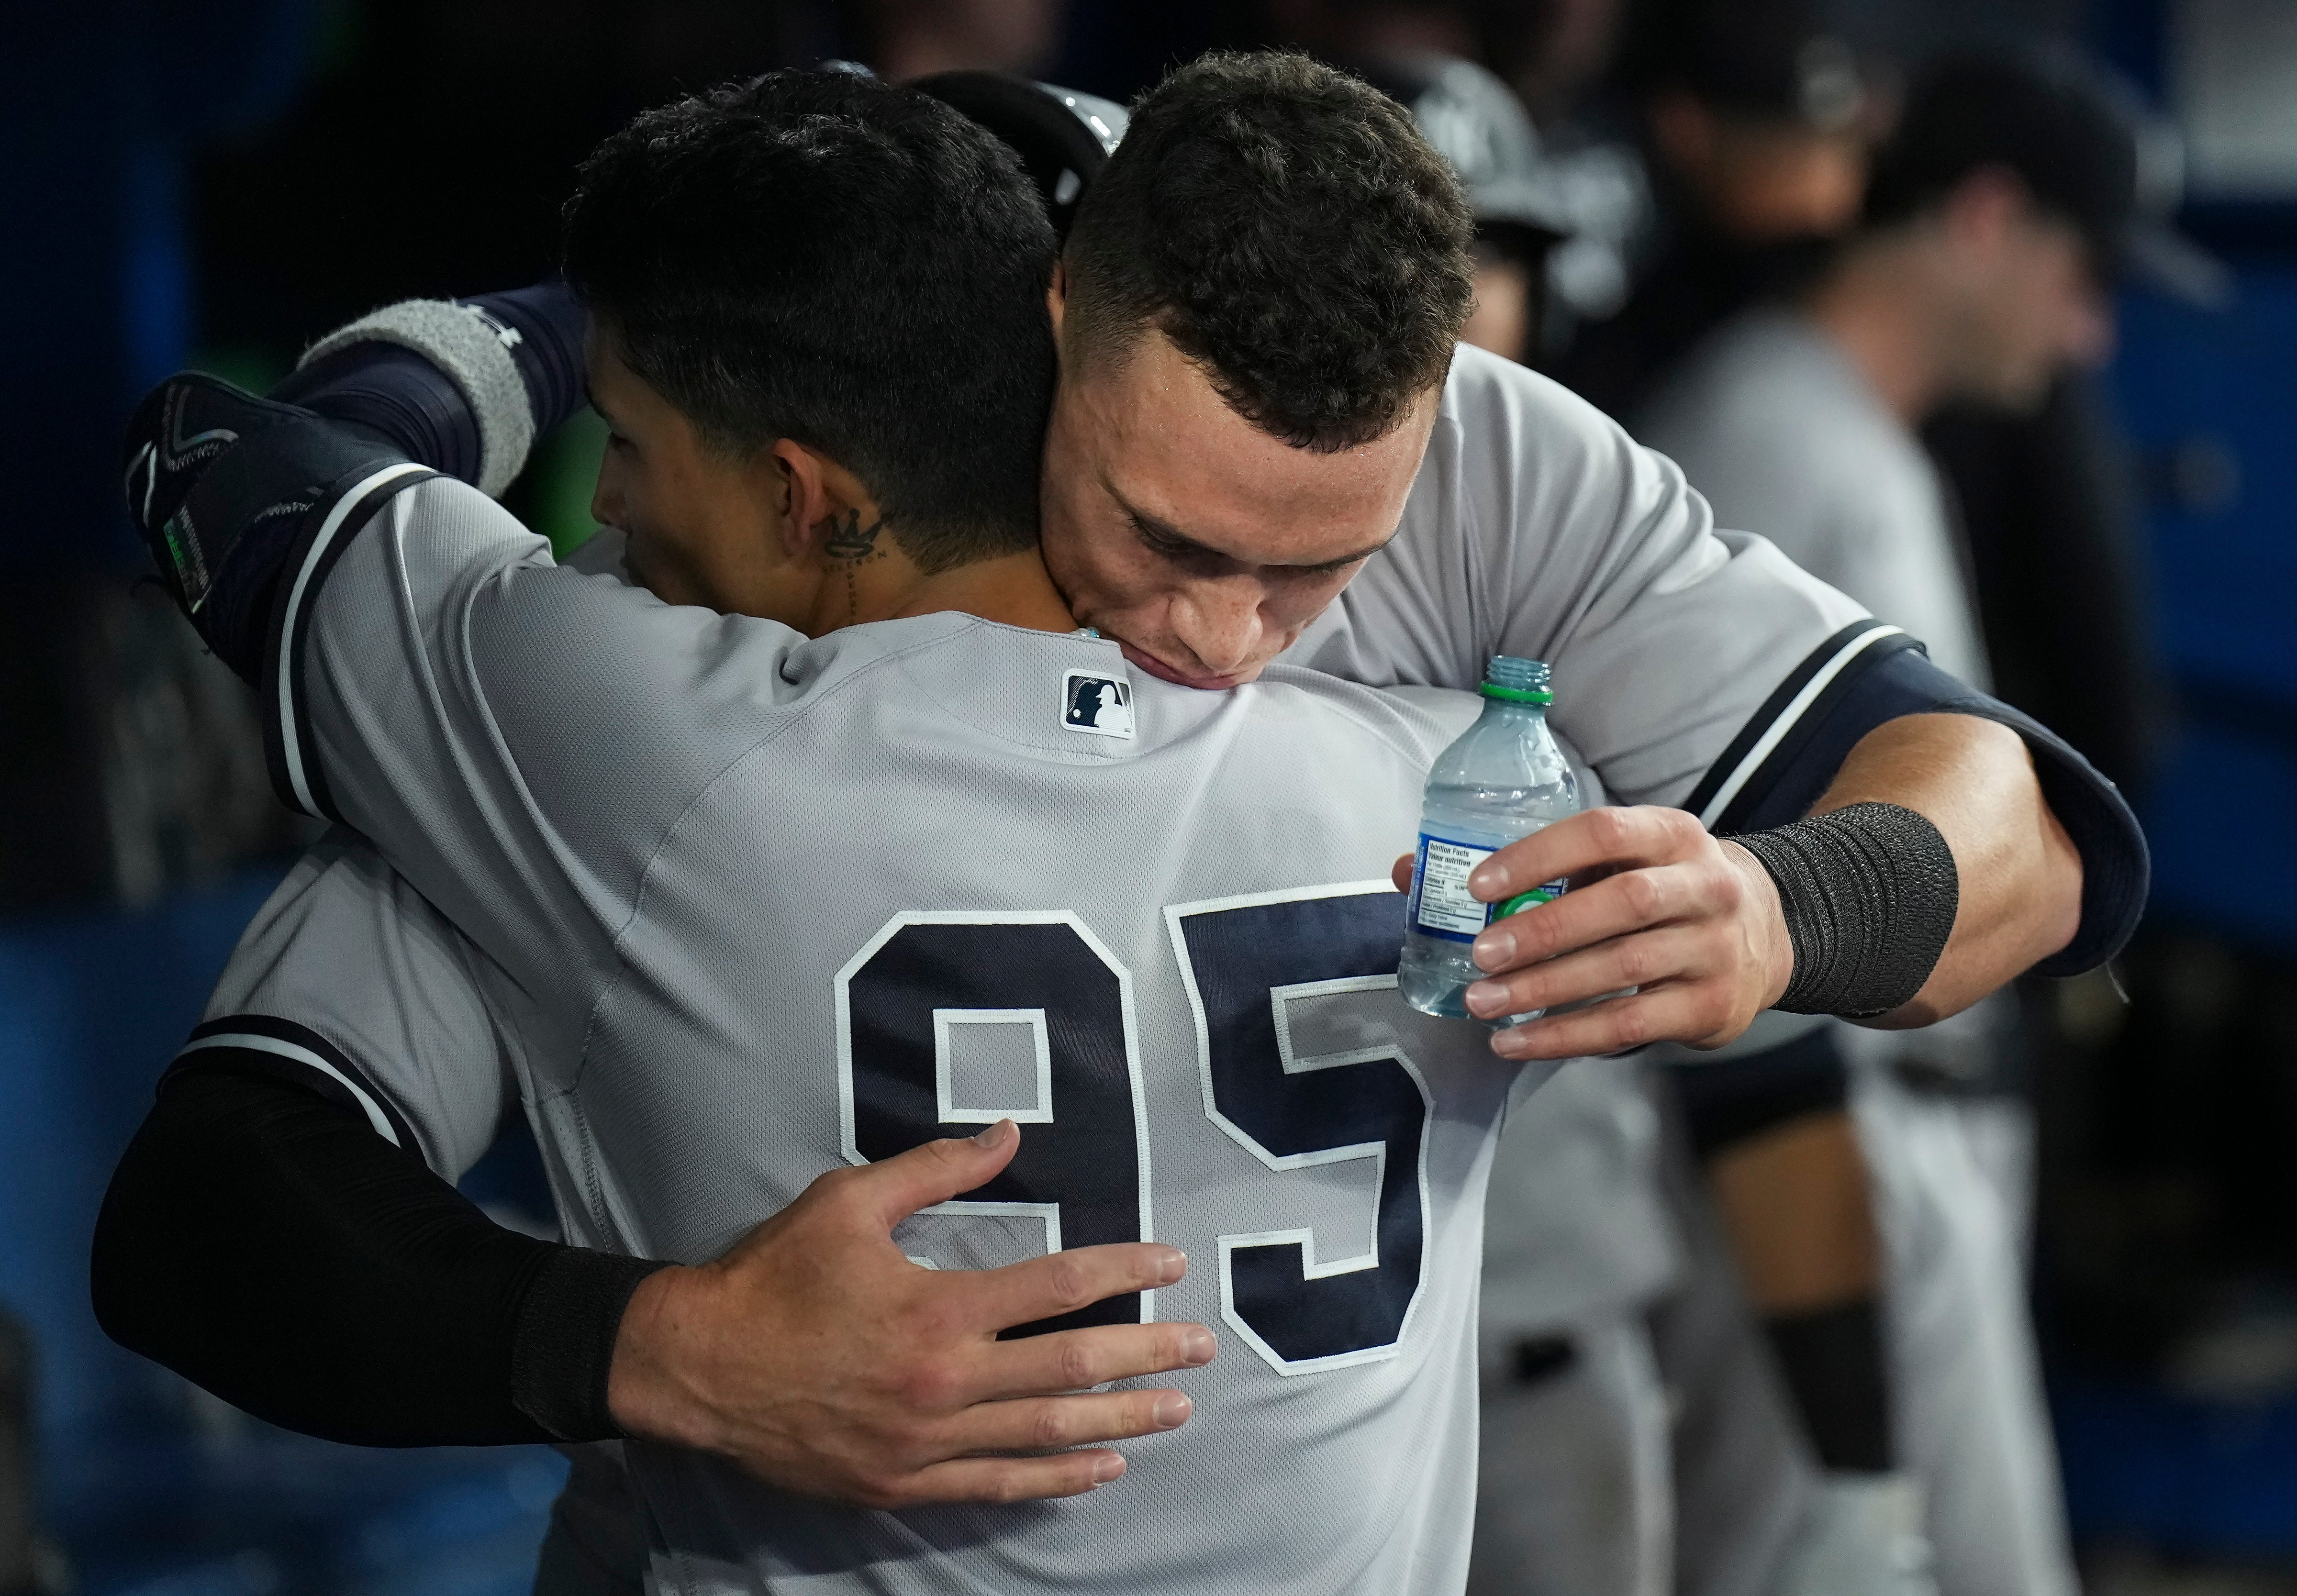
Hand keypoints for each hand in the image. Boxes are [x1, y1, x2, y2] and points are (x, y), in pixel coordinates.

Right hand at [606, 1120, 1213, 1506]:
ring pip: (1045, 1435)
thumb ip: (935, 1169)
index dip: (1124, 1272)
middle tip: (1202, 1348)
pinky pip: (996, 1485)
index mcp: (938, 1308)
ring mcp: (925, 1440)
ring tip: (1174, 1411)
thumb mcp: (848, 1201)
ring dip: (1119, 1420)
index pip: (1058, 1287)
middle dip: (1145, 1356)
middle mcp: (943, 1381)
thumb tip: (1005, 1133)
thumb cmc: (773, 1276)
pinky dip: (1055, 1479)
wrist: (696, 1367)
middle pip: (1070, 1368)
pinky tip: (1101, 1468)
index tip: (1171, 1263)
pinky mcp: (901, 1482)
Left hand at [1390, 805, 1792, 1059]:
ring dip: (1545, 990)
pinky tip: (1517, 1041)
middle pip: (1618, 903)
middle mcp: (1703, 885)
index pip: (1602, 831)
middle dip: (1541, 930)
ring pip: (1623, 969)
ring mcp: (1714, 948)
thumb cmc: (1663, 890)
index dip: (1538, 856)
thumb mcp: (1619, 860)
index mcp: (1672, 834)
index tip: (1479, 884)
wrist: (1768, 933)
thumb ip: (1532, 866)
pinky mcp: (1711, 1006)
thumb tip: (1410, 873)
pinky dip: (1567, 1036)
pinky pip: (1631, 1024)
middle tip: (1479, 955)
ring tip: (1483, 1003)